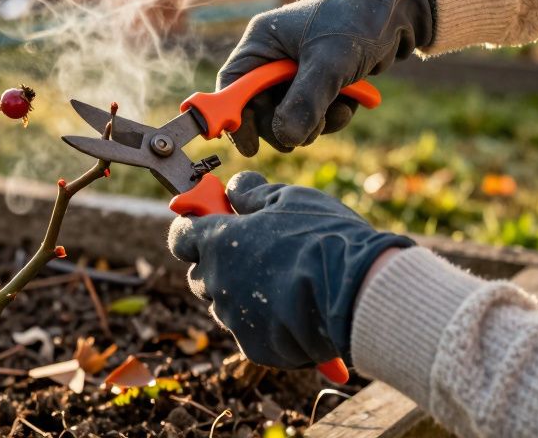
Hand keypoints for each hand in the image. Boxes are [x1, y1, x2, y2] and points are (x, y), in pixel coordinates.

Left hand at [167, 171, 413, 370]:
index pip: (181, 236)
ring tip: (284, 281)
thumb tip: (235, 189)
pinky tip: (296, 309)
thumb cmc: (323, 238)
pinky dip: (265, 322)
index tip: (210, 220)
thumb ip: (253, 193)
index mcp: (218, 242)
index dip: (194, 226)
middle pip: (201, 273)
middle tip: (255, 252)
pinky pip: (250, 331)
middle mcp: (217, 282)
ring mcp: (234, 319)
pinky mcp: (255, 347)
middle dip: (219, 262)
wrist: (356, 294)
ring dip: (242, 292)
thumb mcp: (290, 198)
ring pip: (225, 304)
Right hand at [219, 0, 433, 155]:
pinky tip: (350, 104)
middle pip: (260, 107)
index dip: (236, 118)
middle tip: (310, 132)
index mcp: (263, 40)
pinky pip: (313, 112)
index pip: (233, 85)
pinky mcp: (317, 80)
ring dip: (315, 123)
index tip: (250, 147)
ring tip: (340, 110)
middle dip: (286, 124)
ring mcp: (295, 70)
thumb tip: (284, 138)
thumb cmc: (358, 21)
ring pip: (289, 115)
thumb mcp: (329, 62)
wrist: (398, 11)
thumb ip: (305, 101)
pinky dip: (330, 116)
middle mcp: (273, 55)